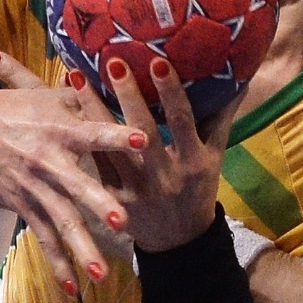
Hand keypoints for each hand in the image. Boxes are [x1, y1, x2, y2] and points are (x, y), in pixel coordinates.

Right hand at [0, 52, 144, 293]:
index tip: (143, 139)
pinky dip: (56, 262)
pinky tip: (72, 288)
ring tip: (100, 275)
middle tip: (122, 222)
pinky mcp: (21, 205)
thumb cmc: (13, 106)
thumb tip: (119, 87)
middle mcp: (48, 161)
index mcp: (60, 130)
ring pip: (60, 220)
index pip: (94, 132)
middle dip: (98, 204)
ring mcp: (34, 187)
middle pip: (76, 186)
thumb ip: (84, 99)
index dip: (117, 135)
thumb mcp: (47, 95)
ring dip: (79, 248)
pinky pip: (42, 237)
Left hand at [83, 56, 233, 252]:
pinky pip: (94, 161)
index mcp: (193, 162)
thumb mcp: (215, 157)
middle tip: (112, 61)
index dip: (170, 93)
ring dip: (90, 108)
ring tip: (75, 75)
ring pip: (109, 144)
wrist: (178, 241)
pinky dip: (80, 135)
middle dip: (126, 95)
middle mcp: (163, 175)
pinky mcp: (111, 198)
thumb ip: (221, 118)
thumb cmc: (197, 188)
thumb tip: (238, 78)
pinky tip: (65, 109)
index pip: (181, 122)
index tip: (158, 62)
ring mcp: (134, 188)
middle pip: (141, 131)